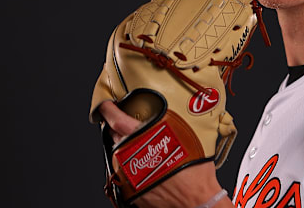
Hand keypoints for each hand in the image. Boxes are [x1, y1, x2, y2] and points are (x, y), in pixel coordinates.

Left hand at [98, 101, 232, 207]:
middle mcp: (129, 157)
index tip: (107, 106)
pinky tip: (143, 165)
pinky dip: (130, 166)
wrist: (196, 202)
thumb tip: (162, 115)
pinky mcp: (129, 191)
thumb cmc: (195, 171)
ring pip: (118, 155)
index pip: (116, 120)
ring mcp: (127, 175)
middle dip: (116, 128)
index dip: (109, 110)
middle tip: (124, 123)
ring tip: (138, 145)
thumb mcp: (184, 136)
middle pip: (114, 137)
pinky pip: (124, 173)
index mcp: (142, 139)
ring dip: (124, 147)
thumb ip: (167, 123)